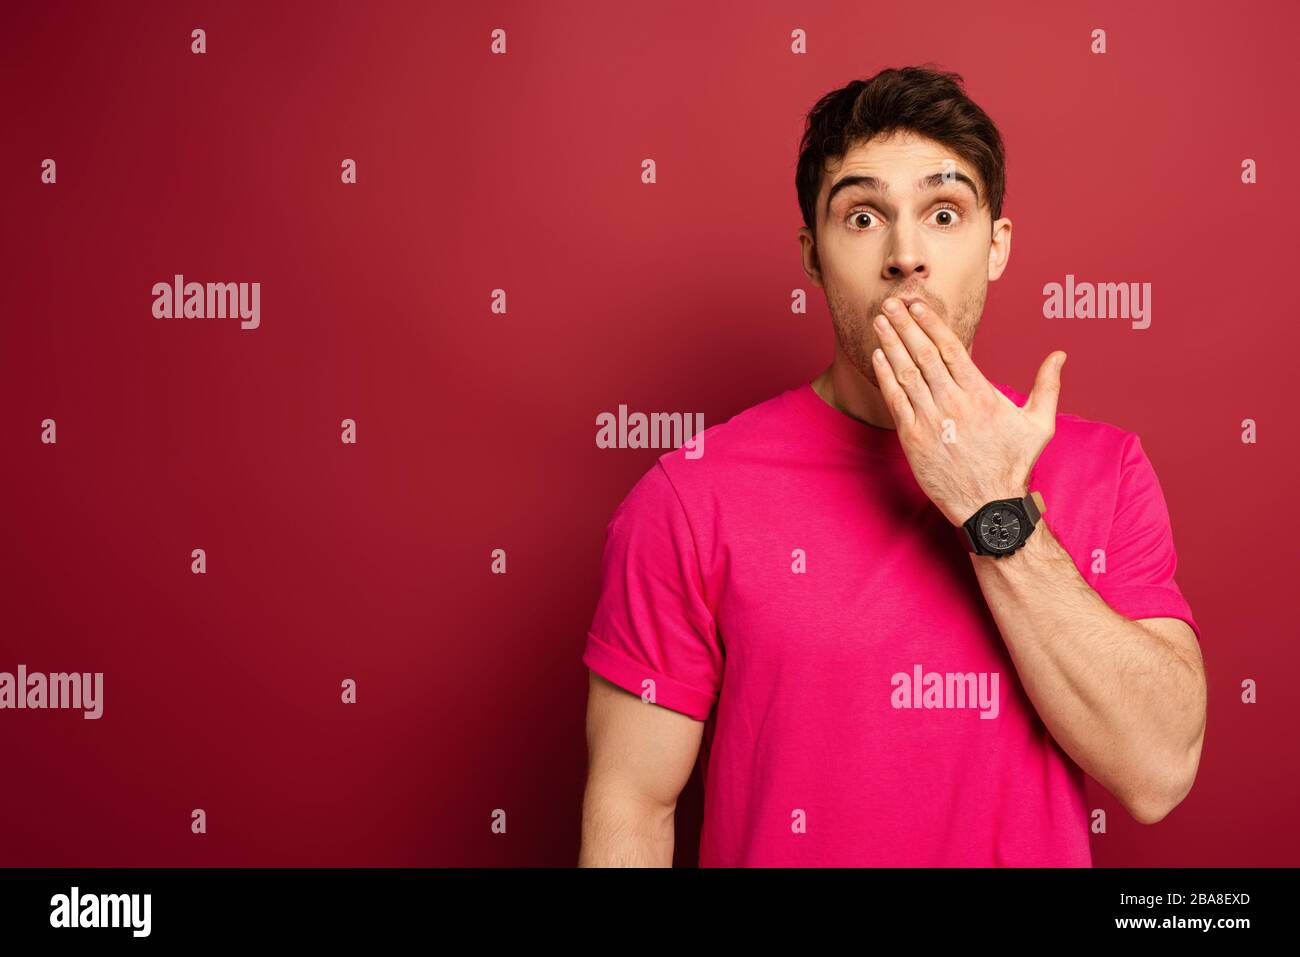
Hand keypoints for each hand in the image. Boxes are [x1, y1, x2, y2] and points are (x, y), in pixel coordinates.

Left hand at [870, 297, 1064, 526]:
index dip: (932, 323)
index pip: (952, 349)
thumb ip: (1048, 386)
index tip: (918, 305)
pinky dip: (886, 376)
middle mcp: (955, 403)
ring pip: (907, 374)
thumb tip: (1060, 354)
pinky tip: (878, 356)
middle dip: (906, 325)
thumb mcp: (1040, 425)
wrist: (989, 505)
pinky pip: (896, 401)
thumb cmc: (1014, 465)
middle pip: (925, 355)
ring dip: (891, 344)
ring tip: (880, 322)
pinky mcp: (913, 439)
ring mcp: (932, 421)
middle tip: (892, 302)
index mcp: (982, 395)